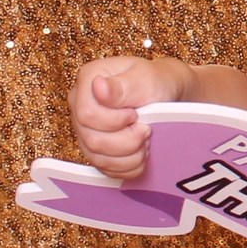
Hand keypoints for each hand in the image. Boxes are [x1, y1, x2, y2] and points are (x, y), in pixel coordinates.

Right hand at [70, 54, 191, 180]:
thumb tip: (98, 86)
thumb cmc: (157, 82)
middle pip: (93, 140)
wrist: (166, 95)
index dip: (116, 121)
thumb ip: (123, 85)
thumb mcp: (146, 79)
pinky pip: (105, 169)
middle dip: (127, 140)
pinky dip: (129, 166)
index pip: (87, 114)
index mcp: (88, 80)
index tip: (136, 114)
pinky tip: (141, 153)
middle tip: (146, 129)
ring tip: (145, 139)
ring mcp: (84, 129)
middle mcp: (79, 105)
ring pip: (98, 158)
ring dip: (130, 155)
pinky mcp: (94, 148)